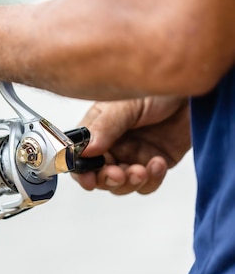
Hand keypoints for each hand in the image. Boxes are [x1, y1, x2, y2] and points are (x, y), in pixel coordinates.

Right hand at [72, 96, 190, 194]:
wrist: (193, 94)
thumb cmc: (158, 88)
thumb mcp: (125, 105)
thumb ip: (105, 128)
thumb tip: (85, 150)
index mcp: (97, 129)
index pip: (80, 156)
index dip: (80, 170)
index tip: (87, 178)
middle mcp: (112, 145)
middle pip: (99, 175)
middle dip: (107, 179)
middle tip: (117, 174)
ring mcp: (134, 155)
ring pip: (122, 185)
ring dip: (130, 182)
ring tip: (141, 170)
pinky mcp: (156, 163)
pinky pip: (148, 184)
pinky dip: (152, 179)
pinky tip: (158, 162)